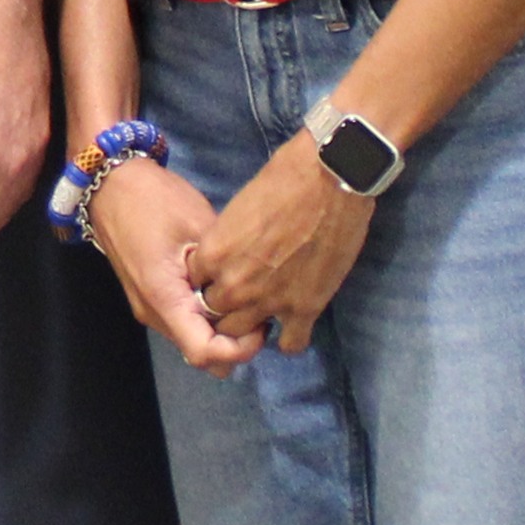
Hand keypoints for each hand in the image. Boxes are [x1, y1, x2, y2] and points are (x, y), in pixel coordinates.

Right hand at [83, 161, 248, 370]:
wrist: (110, 183)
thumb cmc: (155, 199)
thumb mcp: (199, 226)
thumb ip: (224, 266)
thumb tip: (253, 290)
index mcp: (164, 298)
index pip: (205, 353)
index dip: (239, 350)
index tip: (262, 324)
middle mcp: (153, 313)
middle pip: (199, 356)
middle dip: (234, 346)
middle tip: (259, 314)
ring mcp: (147, 306)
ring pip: (191, 341)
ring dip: (219, 331)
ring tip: (243, 298)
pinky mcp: (149, 296)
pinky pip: (182, 322)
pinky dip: (205, 319)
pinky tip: (221, 291)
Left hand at [190, 135, 376, 354]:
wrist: (330, 179)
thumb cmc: (283, 180)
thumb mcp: (238, 208)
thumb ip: (227, 241)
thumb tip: (230, 254)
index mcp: (213, 255)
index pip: (194, 284)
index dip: (209, 280)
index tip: (222, 275)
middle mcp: (234, 285)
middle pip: (214, 313)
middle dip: (226, 305)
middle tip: (246, 293)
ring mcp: (268, 302)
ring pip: (243, 335)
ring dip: (253, 325)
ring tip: (266, 312)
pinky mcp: (304, 310)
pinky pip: (290, 345)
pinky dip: (291, 337)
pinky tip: (294, 323)